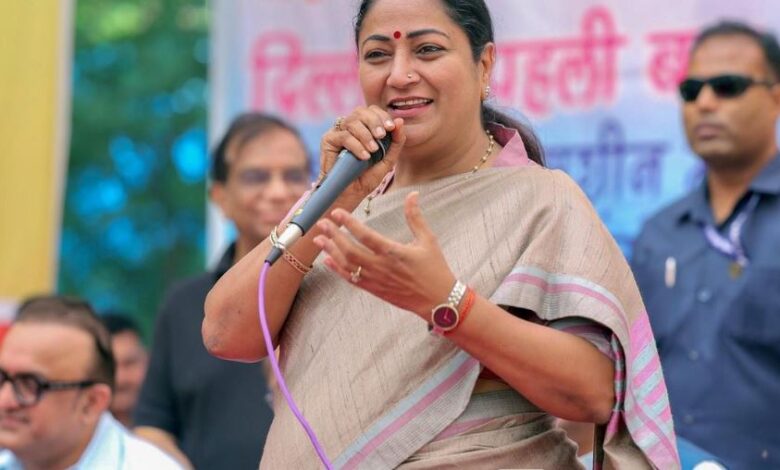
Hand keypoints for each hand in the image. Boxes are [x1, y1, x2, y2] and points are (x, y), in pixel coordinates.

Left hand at [312, 192, 455, 319]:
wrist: (438, 301)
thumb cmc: (435, 269)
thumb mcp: (428, 240)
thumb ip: (415, 217)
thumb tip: (413, 194)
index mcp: (394, 252)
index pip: (366, 236)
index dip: (349, 223)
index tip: (337, 212)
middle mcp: (381, 267)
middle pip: (350, 250)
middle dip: (334, 235)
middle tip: (322, 223)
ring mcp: (376, 280)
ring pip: (347, 265)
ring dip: (331, 251)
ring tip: (319, 239)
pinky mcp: (374, 290)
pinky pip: (351, 279)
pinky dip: (338, 269)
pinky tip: (327, 260)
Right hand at [321, 106, 404, 204]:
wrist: (350, 194)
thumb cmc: (366, 177)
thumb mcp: (387, 160)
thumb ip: (396, 141)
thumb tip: (400, 120)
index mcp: (363, 127)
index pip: (372, 111)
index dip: (382, 115)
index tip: (391, 127)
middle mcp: (349, 126)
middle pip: (361, 111)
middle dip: (374, 121)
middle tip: (381, 135)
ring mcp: (338, 132)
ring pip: (352, 122)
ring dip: (365, 135)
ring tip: (373, 150)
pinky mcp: (328, 141)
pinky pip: (343, 136)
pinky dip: (356, 146)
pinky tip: (364, 157)